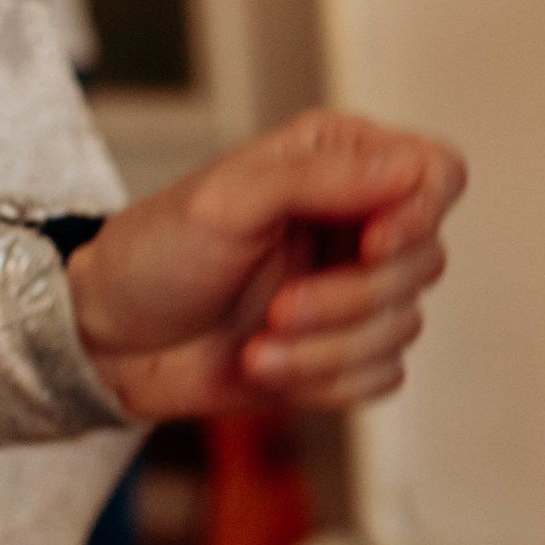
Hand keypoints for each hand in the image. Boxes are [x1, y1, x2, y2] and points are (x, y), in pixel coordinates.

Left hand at [66, 110, 467, 418]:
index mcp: (341, 164)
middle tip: (279, 307)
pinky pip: (383, 375)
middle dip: (351, 298)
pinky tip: (269, 367)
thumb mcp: (226, 201)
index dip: (423, 211)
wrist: (107, 343)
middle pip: (427, 260)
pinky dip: (326, 380)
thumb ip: (322, 178)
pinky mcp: (346, 350)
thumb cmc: (152, 255)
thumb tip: (407, 169)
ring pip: (405, 326)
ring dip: (327, 347)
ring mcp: (356, 289)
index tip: (375, 245)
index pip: (437, 172)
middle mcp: (360, 223)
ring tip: (259, 345)